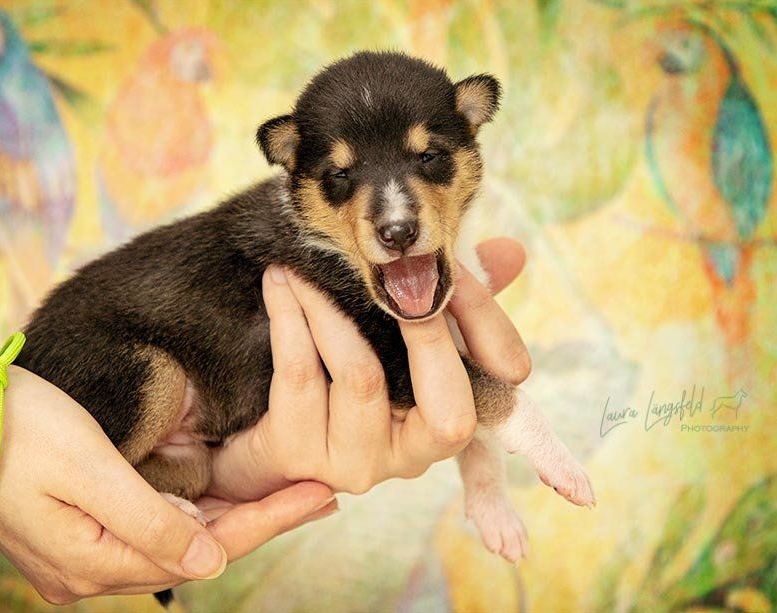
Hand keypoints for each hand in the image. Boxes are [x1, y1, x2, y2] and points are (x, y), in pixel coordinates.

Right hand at [0, 360, 334, 603]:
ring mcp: (78, 552)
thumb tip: (212, 560)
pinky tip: (218, 492)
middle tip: (316, 490)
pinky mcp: (72, 528)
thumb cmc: (12, 430)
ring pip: (175, 535)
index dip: (270, 521)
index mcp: (95, 563)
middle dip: (258, 517)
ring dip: (227, 514)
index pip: (208, 548)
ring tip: (282, 491)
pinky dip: (189, 507)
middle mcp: (90, 569)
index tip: (321, 495)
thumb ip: (150, 520)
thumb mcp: (89, 470)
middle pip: (196, 545)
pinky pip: (148, 523)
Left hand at [208, 238, 529, 500]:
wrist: (264, 425)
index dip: (484, 323)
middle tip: (391, 265)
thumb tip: (512, 252)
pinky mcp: (298, 453)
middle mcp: (410, 458)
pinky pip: (299, 371)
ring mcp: (354, 462)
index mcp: (447, 425)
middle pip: (444, 402)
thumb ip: (452, 299)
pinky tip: (279, 281)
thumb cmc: (343, 370)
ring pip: (362, 374)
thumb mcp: (400, 333)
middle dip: (423, 324)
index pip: (495, 387)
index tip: (452, 266)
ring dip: (332, 306)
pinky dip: (289, 316)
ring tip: (306, 264)